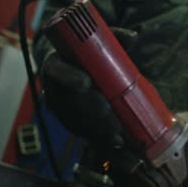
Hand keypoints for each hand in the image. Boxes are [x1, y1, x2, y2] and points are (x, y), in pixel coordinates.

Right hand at [41, 28, 138, 148]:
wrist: (73, 70)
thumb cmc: (84, 55)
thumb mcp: (95, 43)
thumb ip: (112, 38)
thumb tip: (133, 37)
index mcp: (55, 65)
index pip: (56, 70)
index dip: (69, 77)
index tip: (86, 82)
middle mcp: (54, 90)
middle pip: (68, 103)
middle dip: (89, 110)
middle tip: (108, 111)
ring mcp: (62, 111)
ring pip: (77, 124)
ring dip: (98, 131)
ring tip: (119, 133)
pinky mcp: (74, 127)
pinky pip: (87, 137)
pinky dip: (105, 144)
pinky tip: (121, 148)